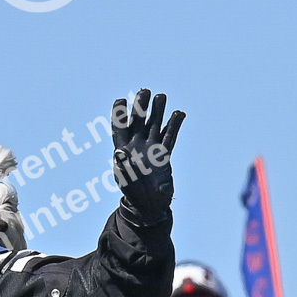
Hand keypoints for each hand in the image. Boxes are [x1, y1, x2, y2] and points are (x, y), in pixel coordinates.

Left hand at [111, 89, 184, 222]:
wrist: (149, 206)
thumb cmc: (134, 195)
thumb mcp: (125, 181)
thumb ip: (121, 167)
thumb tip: (119, 152)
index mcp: (123, 151)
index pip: (119, 129)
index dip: (118, 114)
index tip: (120, 100)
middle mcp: (137, 147)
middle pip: (138, 122)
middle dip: (140, 107)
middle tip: (145, 91)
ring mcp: (151, 149)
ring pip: (155, 126)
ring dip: (157, 111)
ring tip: (161, 96)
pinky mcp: (164, 155)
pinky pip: (169, 137)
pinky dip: (174, 126)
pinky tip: (179, 113)